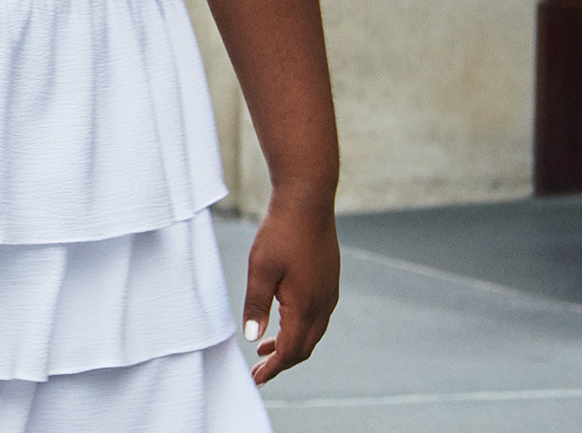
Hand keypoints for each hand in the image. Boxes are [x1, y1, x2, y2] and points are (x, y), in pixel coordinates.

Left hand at [242, 196, 339, 381]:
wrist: (307, 202)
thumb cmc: (281, 233)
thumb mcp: (259, 269)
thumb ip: (256, 305)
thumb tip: (252, 337)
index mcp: (306, 306)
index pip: (292, 351)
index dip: (274, 368)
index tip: (257, 379)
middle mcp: (323, 304)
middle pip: (304, 347)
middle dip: (281, 362)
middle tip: (258, 371)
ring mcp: (328, 293)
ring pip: (311, 332)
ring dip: (289, 345)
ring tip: (264, 350)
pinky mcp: (328, 282)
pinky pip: (316, 316)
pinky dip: (298, 328)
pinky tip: (281, 321)